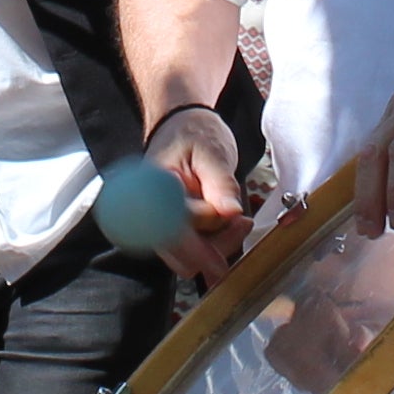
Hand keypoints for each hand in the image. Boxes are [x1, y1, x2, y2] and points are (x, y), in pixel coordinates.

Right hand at [146, 100, 250, 285]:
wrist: (184, 126)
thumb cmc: (194, 134)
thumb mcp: (213, 151)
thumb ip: (221, 183)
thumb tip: (230, 213)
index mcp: (153, 188)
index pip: (170, 230)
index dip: (194, 251)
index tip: (218, 267)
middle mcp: (150, 210)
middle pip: (177, 253)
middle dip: (212, 249)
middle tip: (243, 223)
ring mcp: (162, 221)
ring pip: (187, 256)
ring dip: (217, 245)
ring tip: (240, 220)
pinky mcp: (175, 227)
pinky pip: (194, 248)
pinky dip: (216, 242)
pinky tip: (232, 224)